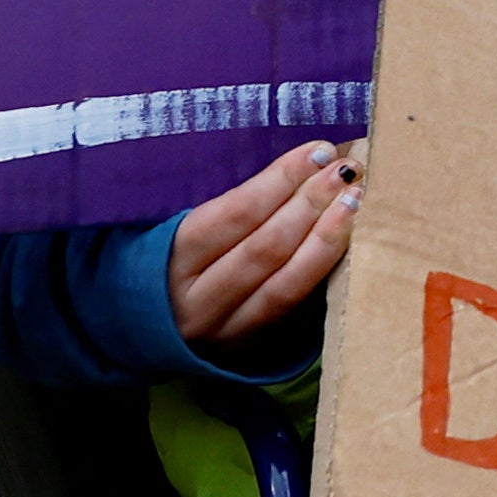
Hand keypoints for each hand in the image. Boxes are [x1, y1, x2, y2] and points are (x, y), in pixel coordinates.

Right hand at [168, 138, 358, 354]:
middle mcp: (195, 299)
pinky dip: (321, 267)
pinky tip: (346, 238)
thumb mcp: (179, 226)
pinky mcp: (246, 346)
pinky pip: (291, 305)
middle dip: (311, 203)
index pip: (235, 213)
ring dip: (326, 235)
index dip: (281, 180)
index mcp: (169, 258)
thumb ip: (231, 203)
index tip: (318, 150)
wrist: (142, 326)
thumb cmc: (168, 258)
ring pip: (284, 281)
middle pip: (265, 247)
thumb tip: (301, 162)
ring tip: (354, 199)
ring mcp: (222, 329)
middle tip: (347, 170)